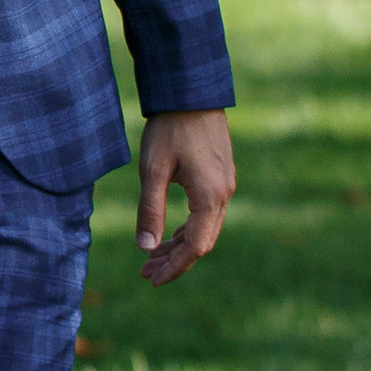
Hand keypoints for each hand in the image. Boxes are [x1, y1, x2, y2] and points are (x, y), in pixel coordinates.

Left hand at [136, 109, 234, 283]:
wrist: (190, 91)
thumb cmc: (169, 128)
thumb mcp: (153, 170)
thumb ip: (150, 210)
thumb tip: (145, 248)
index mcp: (209, 197)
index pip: (194, 248)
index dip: (173, 268)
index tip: (151, 280)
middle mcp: (224, 195)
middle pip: (201, 242)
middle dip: (174, 261)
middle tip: (146, 272)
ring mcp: (225, 185)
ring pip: (205, 229)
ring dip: (179, 245)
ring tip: (152, 257)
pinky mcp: (221, 175)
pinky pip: (207, 214)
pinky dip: (187, 228)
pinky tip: (169, 233)